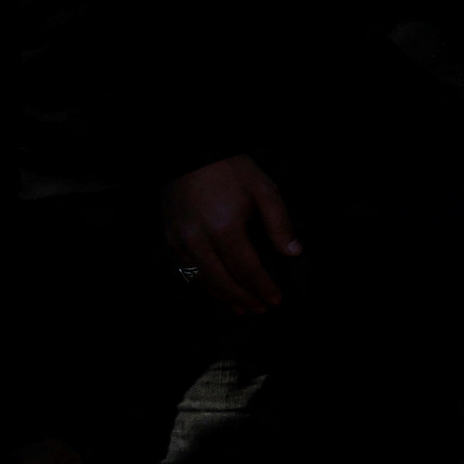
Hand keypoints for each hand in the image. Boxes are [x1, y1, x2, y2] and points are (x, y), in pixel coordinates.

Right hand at [161, 155, 300, 313]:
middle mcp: (199, 239)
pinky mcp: (170, 238)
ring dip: (224, 297)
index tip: (275, 299)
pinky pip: (188, 268)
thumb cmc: (231, 169)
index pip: (247, 269)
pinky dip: (205, 282)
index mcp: (225, 228)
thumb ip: (279, 223)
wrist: (191, 153)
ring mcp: (181, 240)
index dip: (262, 287)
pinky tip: (218, 287)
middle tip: (260, 310)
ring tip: (241, 307)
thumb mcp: (264, 189)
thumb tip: (293, 252)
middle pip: (223, 281)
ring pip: (203, 279)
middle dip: (244, 299)